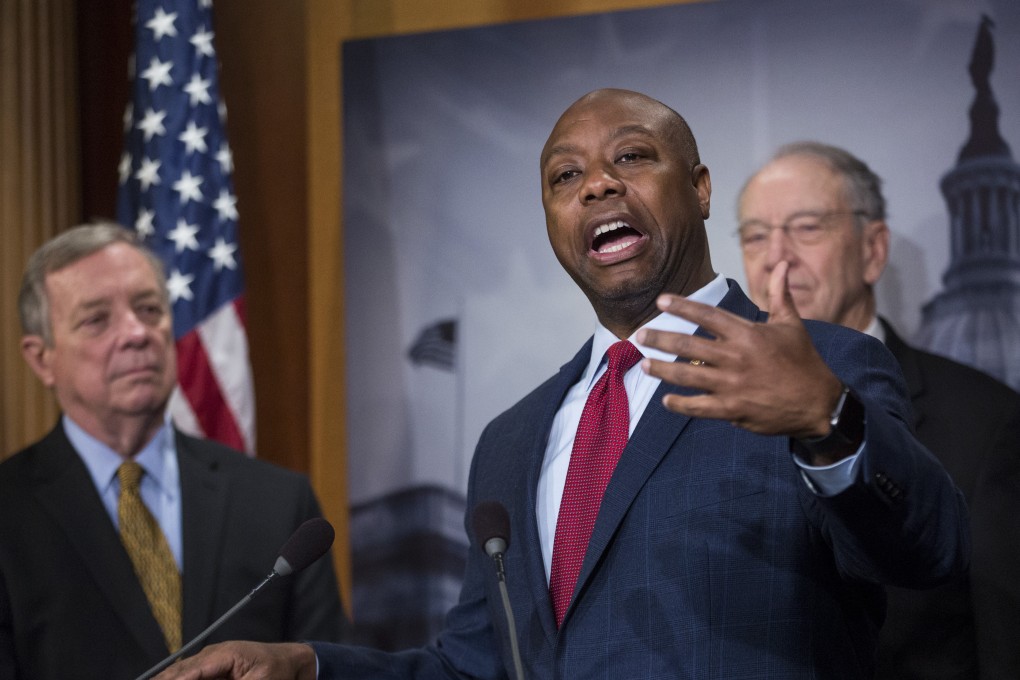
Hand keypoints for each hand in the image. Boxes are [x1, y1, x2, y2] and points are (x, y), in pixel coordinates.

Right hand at [152, 641, 316, 679]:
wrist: (291, 661)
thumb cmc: (277, 669)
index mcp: (224, 655)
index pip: (190, 672)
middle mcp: (212, 655)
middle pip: (178, 672)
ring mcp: (210, 662)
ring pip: (179, 673)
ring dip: (167, 678)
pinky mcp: (211, 671)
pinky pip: (189, 676)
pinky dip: (177, 678)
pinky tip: (165, 679)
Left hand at [636, 262, 841, 439]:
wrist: (819, 403)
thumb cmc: (803, 360)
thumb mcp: (792, 324)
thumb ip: (780, 293)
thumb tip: (781, 263)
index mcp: (748, 333)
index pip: (708, 315)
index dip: (682, 307)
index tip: (661, 301)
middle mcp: (736, 357)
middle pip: (688, 345)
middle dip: (660, 339)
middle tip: (639, 335)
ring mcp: (733, 385)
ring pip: (687, 376)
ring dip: (662, 370)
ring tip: (644, 364)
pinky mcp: (734, 409)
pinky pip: (699, 407)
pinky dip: (680, 404)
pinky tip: (666, 400)